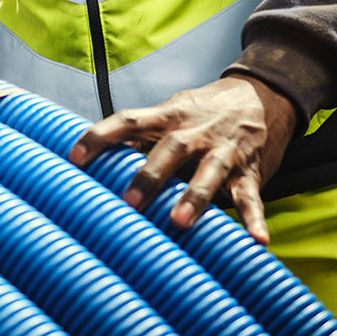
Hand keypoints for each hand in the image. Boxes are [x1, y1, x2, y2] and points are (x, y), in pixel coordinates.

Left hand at [67, 76, 296, 243]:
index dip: (100, 136)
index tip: (74, 157)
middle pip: (170, 148)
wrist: (262, 95)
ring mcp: (224, 151)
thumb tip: (96, 158)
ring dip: (195, 196)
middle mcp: (194, 132)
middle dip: (149, 176)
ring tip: (180, 221)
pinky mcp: (250, 170)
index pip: (128, 121)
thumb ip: (138, 136)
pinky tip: (257, 240)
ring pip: (210, 171)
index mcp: (168, 116)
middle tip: (129, 203)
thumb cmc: (203, 111)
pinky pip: (251, 195)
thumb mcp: (170, 113)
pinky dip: (254, 218)